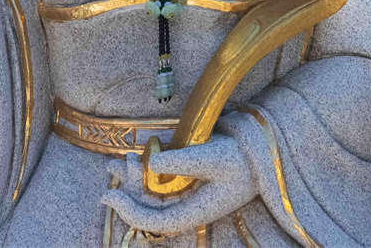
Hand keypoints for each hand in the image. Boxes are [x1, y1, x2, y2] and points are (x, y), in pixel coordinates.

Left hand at [101, 135, 255, 234]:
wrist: (261, 148)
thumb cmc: (242, 157)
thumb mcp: (212, 157)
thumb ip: (181, 161)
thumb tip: (151, 164)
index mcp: (196, 211)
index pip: (156, 222)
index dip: (130, 212)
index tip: (109, 195)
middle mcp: (189, 206)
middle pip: (150, 205)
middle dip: (129, 188)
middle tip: (118, 164)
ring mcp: (187, 193)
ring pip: (152, 192)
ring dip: (134, 178)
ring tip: (117, 161)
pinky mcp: (187, 179)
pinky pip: (160, 179)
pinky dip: (146, 168)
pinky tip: (135, 155)